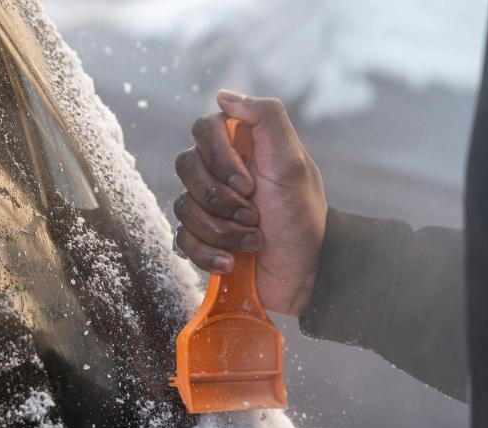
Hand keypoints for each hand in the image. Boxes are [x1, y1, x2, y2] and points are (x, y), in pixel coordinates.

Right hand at [173, 90, 325, 315]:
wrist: (305, 274)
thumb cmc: (301, 217)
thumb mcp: (292, 162)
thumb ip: (266, 117)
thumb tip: (222, 95)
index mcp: (243, 146)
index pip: (204, 129)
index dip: (219, 158)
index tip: (249, 184)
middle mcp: (221, 170)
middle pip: (186, 166)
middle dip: (219, 199)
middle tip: (253, 216)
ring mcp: (209, 205)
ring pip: (183, 206)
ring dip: (220, 230)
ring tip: (253, 241)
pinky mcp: (203, 237)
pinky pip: (182, 239)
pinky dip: (208, 253)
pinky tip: (231, 262)